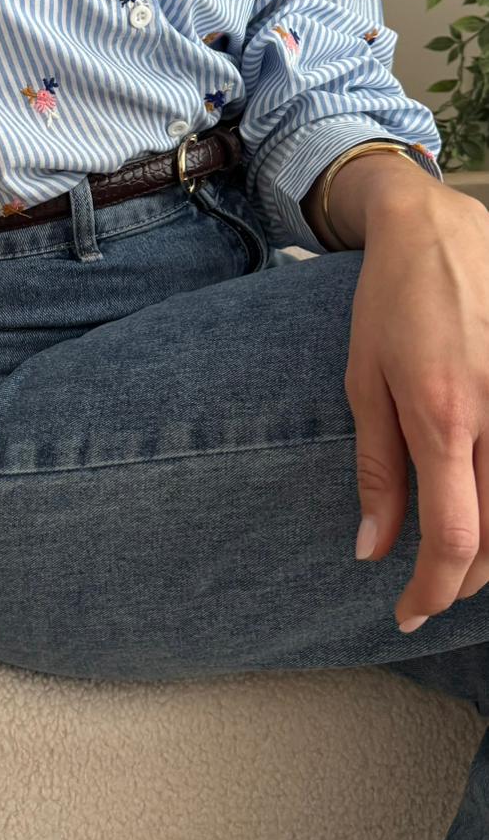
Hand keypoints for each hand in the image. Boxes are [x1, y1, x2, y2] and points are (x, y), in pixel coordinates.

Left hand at [344, 184, 488, 629]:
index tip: (407, 613)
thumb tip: (372, 550)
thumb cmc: (390, 301)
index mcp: (444, 417)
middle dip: (462, 580)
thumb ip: (376, 470)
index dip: (433, 591)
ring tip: (459, 558)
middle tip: (430, 587)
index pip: (454, 538)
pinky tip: (483, 503)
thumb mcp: (363, 381)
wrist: (436, 226)